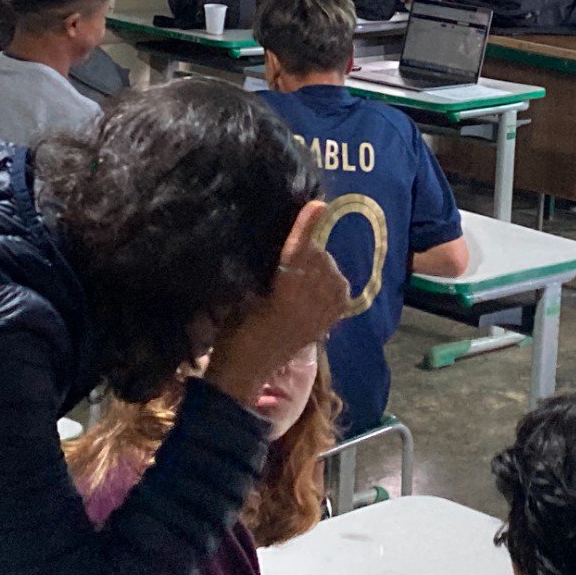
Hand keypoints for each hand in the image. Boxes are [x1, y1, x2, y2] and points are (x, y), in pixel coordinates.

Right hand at [205, 201, 348, 405]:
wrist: (247, 370)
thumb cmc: (233, 331)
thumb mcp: (240, 296)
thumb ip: (264, 271)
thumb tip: (287, 246)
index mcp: (281, 296)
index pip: (298, 253)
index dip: (307, 227)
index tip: (318, 204)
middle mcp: (307, 306)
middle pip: (319, 260)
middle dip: (309, 249)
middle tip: (292, 252)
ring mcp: (320, 317)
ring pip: (334, 275)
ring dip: (321, 266)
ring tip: (302, 272)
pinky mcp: (327, 325)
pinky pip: (342, 294)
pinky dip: (334, 283)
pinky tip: (321, 282)